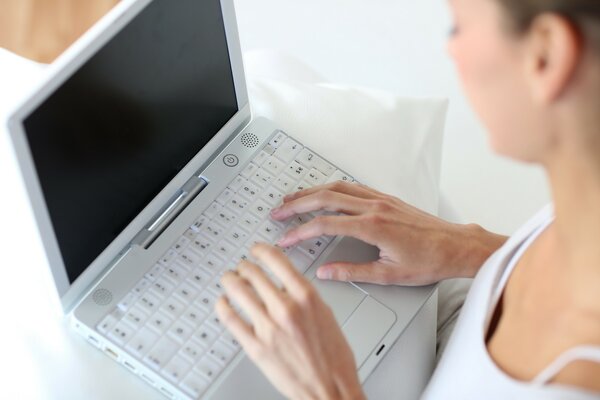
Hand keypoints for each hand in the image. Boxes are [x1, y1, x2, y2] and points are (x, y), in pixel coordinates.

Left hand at [216, 244, 365, 399]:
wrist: (330, 389)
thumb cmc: (333, 358)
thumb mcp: (326, 315)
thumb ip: (304, 297)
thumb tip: (286, 284)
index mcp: (306, 297)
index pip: (277, 261)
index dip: (261, 250)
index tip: (256, 250)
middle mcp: (286, 309)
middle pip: (253, 274)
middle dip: (244, 266)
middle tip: (241, 266)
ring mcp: (268, 328)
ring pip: (238, 291)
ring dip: (230, 281)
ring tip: (229, 279)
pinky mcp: (255, 347)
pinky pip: (230, 319)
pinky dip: (222, 306)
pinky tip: (222, 302)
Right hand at [271, 181, 506, 284]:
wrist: (456, 246)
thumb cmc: (429, 261)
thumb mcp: (389, 274)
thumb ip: (353, 272)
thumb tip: (326, 272)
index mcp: (372, 226)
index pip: (325, 224)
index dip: (301, 231)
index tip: (286, 238)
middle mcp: (374, 207)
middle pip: (325, 198)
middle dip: (297, 204)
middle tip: (278, 212)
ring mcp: (380, 199)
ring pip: (337, 187)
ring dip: (312, 191)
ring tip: (293, 199)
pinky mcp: (386, 198)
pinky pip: (352, 186)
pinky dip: (331, 187)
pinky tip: (324, 192)